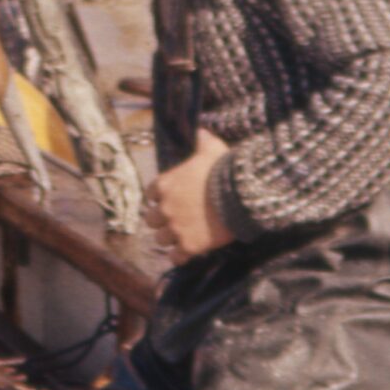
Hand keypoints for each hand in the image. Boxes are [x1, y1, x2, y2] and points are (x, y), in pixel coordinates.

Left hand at [146, 128, 232, 260]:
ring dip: (170, 238)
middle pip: (151, 220)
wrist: (239, 195)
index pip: (150, 195)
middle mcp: (165, 208)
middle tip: (174, 220)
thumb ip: (202, 141)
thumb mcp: (212, 148)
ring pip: (161, 239)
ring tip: (182, 236)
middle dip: (161, 220)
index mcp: (165, 185)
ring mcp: (176, 229)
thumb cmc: (223, 169)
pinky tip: (188, 252)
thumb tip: (201, 131)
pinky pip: (175, 257)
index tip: (169, 200)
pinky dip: (180, 256)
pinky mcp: (189, 246)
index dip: (160, 198)